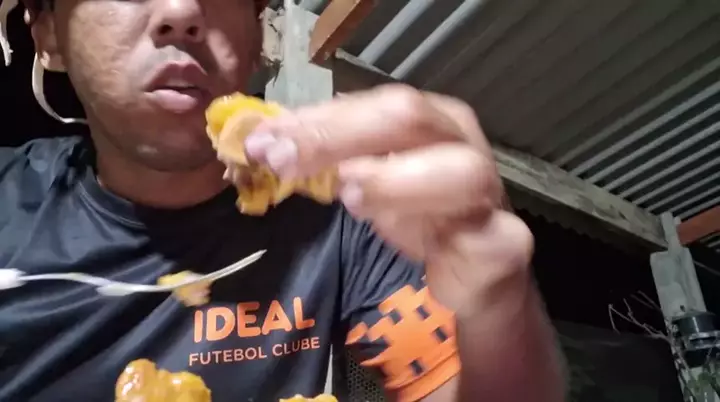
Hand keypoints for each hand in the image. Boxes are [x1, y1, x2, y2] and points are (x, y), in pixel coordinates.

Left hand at [244, 84, 533, 309]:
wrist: (475, 267)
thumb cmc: (419, 213)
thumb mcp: (367, 179)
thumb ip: (327, 158)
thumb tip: (264, 138)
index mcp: (428, 120)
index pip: (371, 104)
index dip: (316, 119)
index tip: (262, 139)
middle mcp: (460, 143)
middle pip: (408, 119)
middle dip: (338, 136)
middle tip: (283, 160)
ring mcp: (486, 192)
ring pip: (456, 170)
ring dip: (393, 178)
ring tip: (345, 192)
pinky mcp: (502, 242)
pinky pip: (477, 235)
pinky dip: (433, 231)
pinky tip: (391, 232)